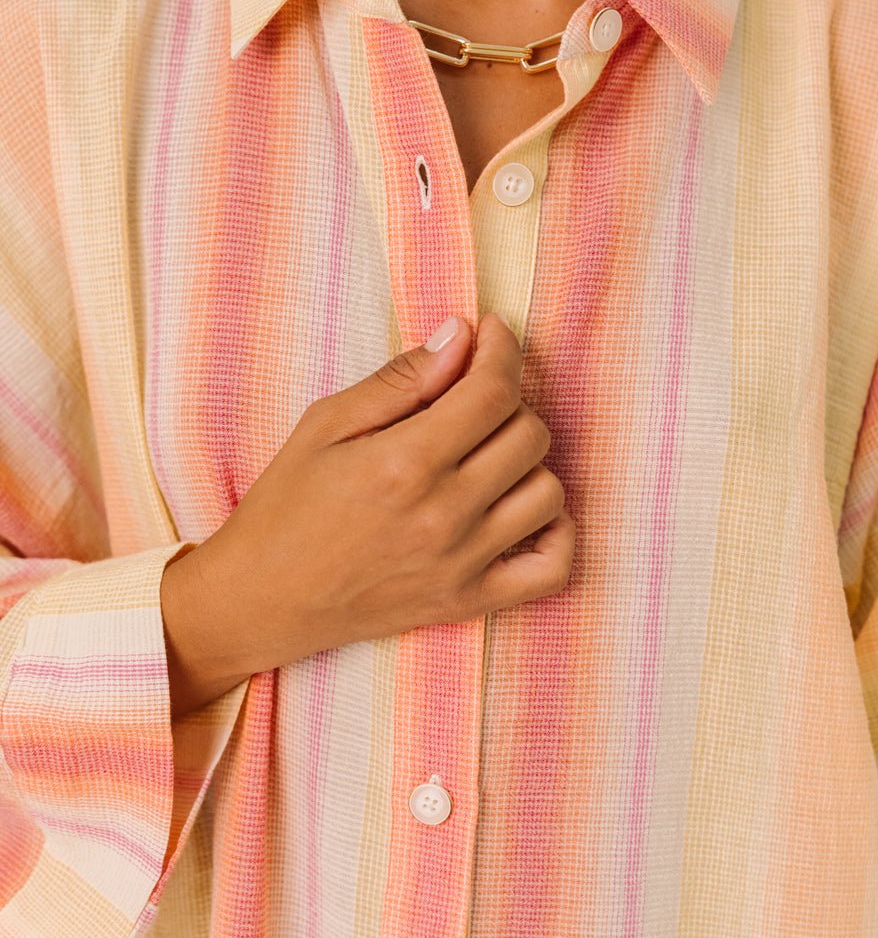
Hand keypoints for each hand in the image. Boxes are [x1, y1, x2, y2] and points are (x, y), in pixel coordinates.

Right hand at [161, 312, 574, 711]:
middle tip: (474, 396)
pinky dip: (555, 533)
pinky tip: (519, 508)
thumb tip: (463, 335)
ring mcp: (462, 564)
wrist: (261, 598)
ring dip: (527, 462)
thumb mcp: (326, 423)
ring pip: (549, 492)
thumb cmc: (286, 505)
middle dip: (509, 400)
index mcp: (405, 462)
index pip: (494, 391)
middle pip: (530, 434)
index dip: (503, 350)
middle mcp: (443, 514)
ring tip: (486, 454)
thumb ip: (401, 378)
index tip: (491, 335)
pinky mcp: (469, 602)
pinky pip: (554, 568)